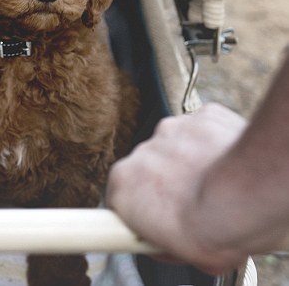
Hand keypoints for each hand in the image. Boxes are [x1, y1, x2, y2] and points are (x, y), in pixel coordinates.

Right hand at [107, 103, 246, 274]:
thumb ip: (163, 243)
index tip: (161, 217)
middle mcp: (141, 152)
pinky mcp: (202, 116)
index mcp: (123, 186)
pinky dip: (217, 143)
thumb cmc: (215, 232)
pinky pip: (207, 130)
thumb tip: (166, 244)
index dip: (144, 207)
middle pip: (153, 168)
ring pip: (181, 146)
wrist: (248, 200)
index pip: (123, 195)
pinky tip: (233, 162)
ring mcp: (171, 130)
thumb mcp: (183, 255)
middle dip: (172, 182)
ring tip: (221, 183)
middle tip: (199, 203)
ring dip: (195, 160)